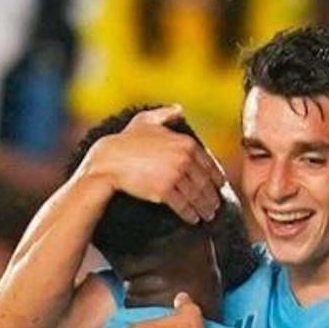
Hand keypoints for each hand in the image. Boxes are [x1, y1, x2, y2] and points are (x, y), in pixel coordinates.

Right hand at [78, 106, 224, 223]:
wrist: (108, 160)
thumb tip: (179, 109)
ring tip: (208, 215)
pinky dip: (190, 215)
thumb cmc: (126, 140)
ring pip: (196, 196)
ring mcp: (175, 176)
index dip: (216, 178)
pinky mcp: (164, 192)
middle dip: (212, 197)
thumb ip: (165, 114)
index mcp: (186, 143)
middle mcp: (184, 159)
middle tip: (215, 206)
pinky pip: (183, 206)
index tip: (220, 187)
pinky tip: (193, 219)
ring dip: (204, 208)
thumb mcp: (146, 120)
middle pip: (205, 183)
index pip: (210, 164)